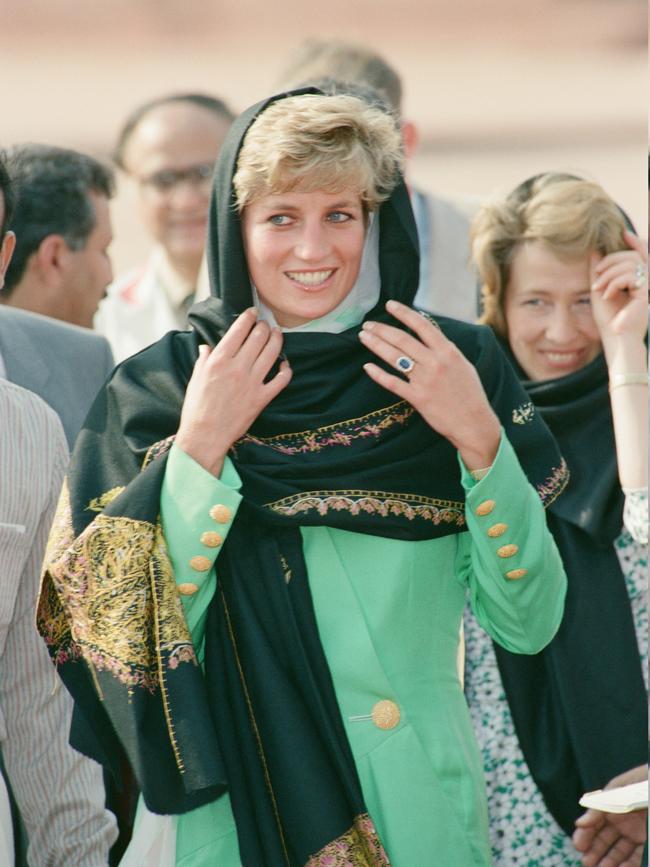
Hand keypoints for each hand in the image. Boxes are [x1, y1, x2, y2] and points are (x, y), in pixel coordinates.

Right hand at [175, 308, 290, 475]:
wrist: (205, 435)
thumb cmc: (196, 407)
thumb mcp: (196, 378)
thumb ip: (204, 359)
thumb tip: (207, 346)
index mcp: (219, 360)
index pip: (239, 330)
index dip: (248, 317)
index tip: (253, 312)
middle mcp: (238, 368)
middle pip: (258, 337)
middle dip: (264, 326)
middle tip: (265, 324)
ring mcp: (252, 382)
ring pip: (272, 352)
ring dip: (277, 339)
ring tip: (277, 334)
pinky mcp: (262, 398)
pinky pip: (281, 380)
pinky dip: (286, 370)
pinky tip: (285, 365)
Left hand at [359, 300, 500, 468]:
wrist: (474, 423)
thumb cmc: (470, 394)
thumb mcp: (463, 365)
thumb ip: (445, 350)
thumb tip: (430, 334)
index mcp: (448, 351)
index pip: (422, 325)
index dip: (404, 313)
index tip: (389, 305)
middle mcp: (435, 363)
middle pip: (402, 340)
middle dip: (382, 329)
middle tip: (367, 324)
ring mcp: (425, 380)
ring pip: (395, 357)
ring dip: (376, 345)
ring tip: (364, 337)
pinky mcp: (418, 398)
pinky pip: (393, 383)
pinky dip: (378, 374)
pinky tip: (367, 367)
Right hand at [573, 765, 647, 866]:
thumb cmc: (641, 783)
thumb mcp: (618, 791)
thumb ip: (599, 806)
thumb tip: (580, 823)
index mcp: (610, 806)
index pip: (593, 822)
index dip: (585, 834)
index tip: (578, 846)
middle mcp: (621, 821)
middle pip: (604, 839)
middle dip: (594, 851)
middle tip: (586, 863)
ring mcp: (635, 833)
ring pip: (619, 851)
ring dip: (608, 861)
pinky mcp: (647, 841)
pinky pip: (636, 857)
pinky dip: (628, 865)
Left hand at [590, 231, 647, 345]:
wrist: (615, 337)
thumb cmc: (608, 317)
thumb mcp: (599, 289)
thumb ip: (598, 271)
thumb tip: (595, 250)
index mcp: (638, 279)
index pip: (640, 255)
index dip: (636, 242)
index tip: (624, 232)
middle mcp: (646, 281)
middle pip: (634, 255)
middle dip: (612, 259)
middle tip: (597, 273)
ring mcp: (648, 287)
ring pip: (632, 263)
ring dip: (610, 273)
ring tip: (598, 288)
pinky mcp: (646, 294)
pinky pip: (629, 276)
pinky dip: (614, 283)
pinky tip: (607, 295)